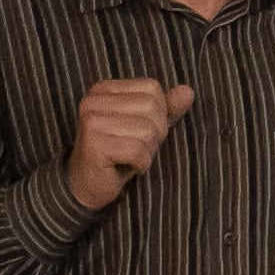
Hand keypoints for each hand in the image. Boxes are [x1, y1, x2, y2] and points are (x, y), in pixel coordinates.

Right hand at [63, 76, 195, 212]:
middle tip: (135, 148)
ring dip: (147, 151)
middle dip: (155, 133)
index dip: (158, 113)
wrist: (86, 185)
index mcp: (104, 89)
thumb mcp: (144, 126)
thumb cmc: (118, 154)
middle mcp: (94, 100)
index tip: (138, 131)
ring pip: (147, 130)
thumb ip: (166, 108)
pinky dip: (140, 164)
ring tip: (129, 157)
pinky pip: (138, 151)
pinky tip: (125, 166)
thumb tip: (188, 91)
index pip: (152, 88)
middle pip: (152, 107)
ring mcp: (91, 121)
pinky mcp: (94, 144)